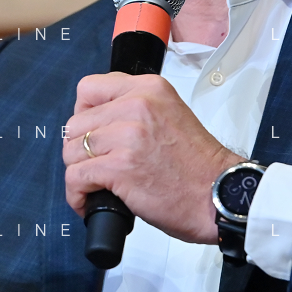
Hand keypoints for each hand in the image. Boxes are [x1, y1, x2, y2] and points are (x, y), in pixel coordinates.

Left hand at [62, 72, 240, 243]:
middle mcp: (137, 105)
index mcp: (149, 89)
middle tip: (95, 166)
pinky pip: (76, 178)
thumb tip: (98, 123)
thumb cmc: (198, 166)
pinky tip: (89, 201)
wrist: (219, 195)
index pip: (89, 89)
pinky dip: (77, 195)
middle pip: (75, 124)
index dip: (84, 116)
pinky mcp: (120, 167)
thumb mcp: (169, 115)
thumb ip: (136, 109)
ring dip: (78, 174)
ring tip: (93, 187)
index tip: (93, 134)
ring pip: (71, 151)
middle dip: (79, 150)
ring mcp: (128, 136)